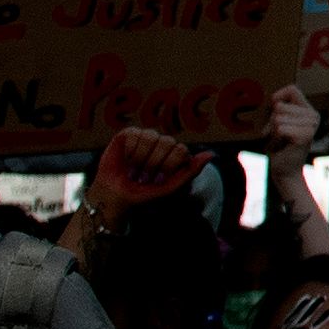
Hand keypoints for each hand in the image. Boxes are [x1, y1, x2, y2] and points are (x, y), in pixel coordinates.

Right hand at [90, 127, 205, 213]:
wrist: (116, 195)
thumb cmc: (145, 192)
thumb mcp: (170, 187)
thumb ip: (191, 171)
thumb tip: (211, 154)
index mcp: (176, 153)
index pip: (180, 150)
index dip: (167, 167)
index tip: (157, 182)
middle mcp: (163, 142)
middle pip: (167, 142)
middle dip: (153, 164)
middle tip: (143, 179)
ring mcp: (147, 136)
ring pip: (151, 137)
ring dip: (140, 159)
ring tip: (134, 173)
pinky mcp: (129, 134)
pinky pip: (134, 134)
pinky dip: (129, 152)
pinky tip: (126, 161)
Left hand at [266, 87, 318, 158]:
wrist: (285, 171)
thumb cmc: (279, 147)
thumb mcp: (277, 123)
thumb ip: (278, 109)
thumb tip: (274, 101)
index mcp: (308, 110)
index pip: (292, 89)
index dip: (277, 97)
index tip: (273, 111)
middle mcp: (314, 116)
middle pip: (280, 106)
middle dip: (271, 122)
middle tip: (278, 136)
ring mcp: (312, 125)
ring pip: (278, 118)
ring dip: (272, 133)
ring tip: (280, 142)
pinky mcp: (306, 136)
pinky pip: (279, 129)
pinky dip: (275, 139)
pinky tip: (282, 147)